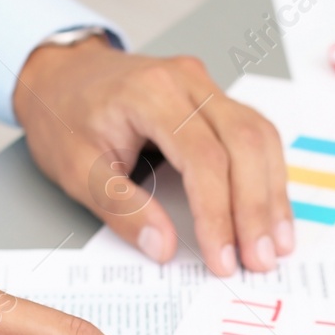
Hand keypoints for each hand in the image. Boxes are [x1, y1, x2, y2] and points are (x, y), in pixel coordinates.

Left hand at [14, 39, 294, 277]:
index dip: (218, 214)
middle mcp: (187, 82)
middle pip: (244, 143)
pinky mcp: (214, 99)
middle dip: (256, 209)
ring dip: (272, 194)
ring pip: (260, 137)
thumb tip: (164, 246)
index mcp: (149, 94)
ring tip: (275, 244)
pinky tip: (271, 211)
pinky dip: (267, 176)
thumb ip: (121, 208)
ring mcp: (205, 86)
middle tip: (259, 260)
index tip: (222, 258)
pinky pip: (255, 134)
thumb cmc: (63, 116)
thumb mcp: (76, 169)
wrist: (59, 74)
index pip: (203, 158)